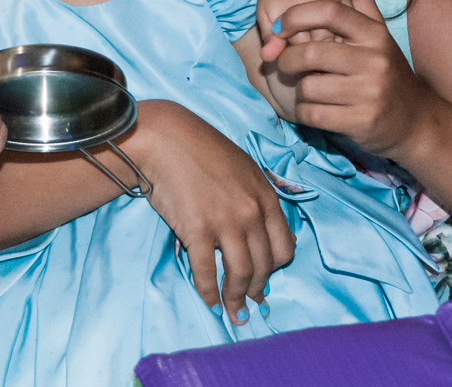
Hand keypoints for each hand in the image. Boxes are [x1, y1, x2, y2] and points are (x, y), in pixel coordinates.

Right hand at [127, 102, 294, 324]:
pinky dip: (209, 292)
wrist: (167, 140)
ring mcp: (225, 222)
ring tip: (232, 311)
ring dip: (236, 298)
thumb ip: (258, 200)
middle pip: (263, 265)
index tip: (265, 279)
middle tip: (249, 304)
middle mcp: (251, 213)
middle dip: (256, 289)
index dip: (275, 269)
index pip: (283, 247)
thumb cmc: (203, 151)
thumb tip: (266, 233)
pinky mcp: (197, 230)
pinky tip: (209, 301)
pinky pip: (206, 271)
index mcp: (266, 198)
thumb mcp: (244, 170)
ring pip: (241, 274)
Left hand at [265, 0, 427, 156]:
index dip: (295, 16)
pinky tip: (316, 108)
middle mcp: (374, 60)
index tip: (278, 28)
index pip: (328, 11)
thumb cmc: (386, 69)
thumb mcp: (377, 30)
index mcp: (373, 32)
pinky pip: (312, 114)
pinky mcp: (361, 122)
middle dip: (287, 59)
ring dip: (299, 90)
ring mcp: (369, 92)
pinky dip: (306, 112)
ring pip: (308, 87)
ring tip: (310, 88)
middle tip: (286, 63)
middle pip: (309, 53)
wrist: (414, 118)